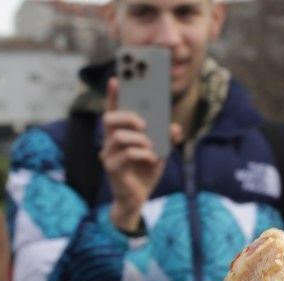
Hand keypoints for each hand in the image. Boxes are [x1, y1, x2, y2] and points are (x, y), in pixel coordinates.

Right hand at [101, 77, 181, 231]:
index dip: (113, 95)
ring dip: (139, 139)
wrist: (138, 198)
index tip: (117, 79)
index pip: (113, 110)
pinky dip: (142, 154)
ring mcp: (108, 155)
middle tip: (144, 123)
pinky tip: (151, 158)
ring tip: (151, 146)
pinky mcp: (112, 168)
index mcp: (120, 133)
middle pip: (109, 118)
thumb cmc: (145, 171)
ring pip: (118, 136)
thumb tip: (175, 128)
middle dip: (128, 116)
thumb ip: (167, 139)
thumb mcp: (160, 152)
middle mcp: (110, 141)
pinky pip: (126, 154)